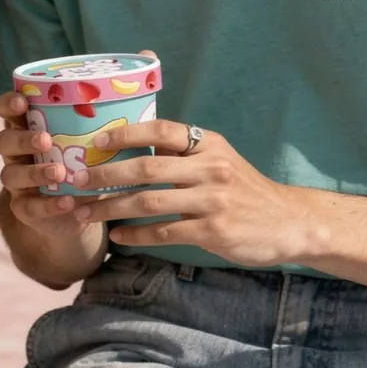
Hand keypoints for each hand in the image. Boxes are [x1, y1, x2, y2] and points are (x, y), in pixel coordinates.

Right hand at [0, 92, 105, 240]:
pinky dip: (48, 205)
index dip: (9, 104)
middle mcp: (16, 154)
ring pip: (11, 174)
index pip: (7, 110)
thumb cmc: (83, 166)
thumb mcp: (87, 145)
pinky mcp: (24, 209)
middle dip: (22, 139)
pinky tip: (67, 202)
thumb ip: (95, 128)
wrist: (80, 211)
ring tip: (59, 172)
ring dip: (34, 172)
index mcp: (28, 129)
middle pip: (4, 142)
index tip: (22, 102)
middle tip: (45, 140)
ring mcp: (17, 183)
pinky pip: (29, 207)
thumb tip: (131, 106)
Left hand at [74, 119, 310, 266]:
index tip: (95, 141)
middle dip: (106, 176)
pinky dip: (137, 234)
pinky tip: (118, 236)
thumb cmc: (243, 189)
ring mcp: (214, 201)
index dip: (126, 134)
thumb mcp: (219, 158)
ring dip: (111, 208)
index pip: (162, 131)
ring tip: (85, 213)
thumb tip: (129, 140)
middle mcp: (212, 168)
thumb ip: (181, 151)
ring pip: (149, 203)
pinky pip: (165, 232)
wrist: (289, 222)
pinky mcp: (214, 232)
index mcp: (209, 144)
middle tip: (76, 182)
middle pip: (147, 169)